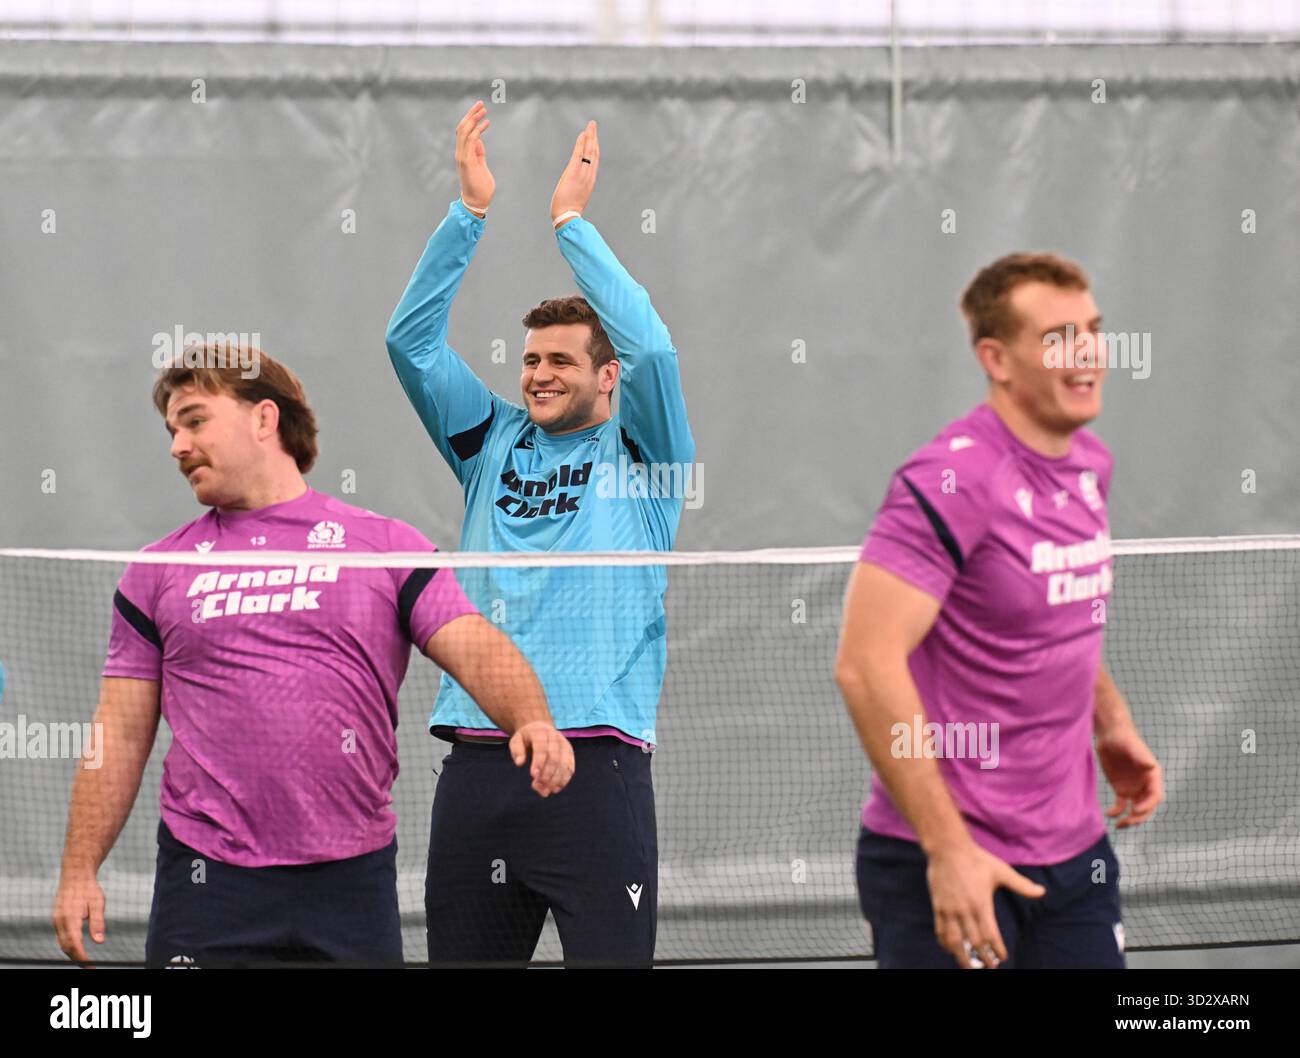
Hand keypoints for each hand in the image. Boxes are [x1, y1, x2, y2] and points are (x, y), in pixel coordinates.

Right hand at [52, 871, 105, 962]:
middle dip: (77, 959)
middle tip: (90, 968)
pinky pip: (61, 937)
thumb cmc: (89, 888)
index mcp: (70, 918)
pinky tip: (78, 949)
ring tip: (86, 962)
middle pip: (66, 947)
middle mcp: (59, 921)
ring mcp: (56, 921)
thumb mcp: (98, 903)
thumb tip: (100, 941)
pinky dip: (69, 945)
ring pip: (62, 943)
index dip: (81, 957)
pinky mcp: (56, 920)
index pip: (74, 944)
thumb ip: (98, 922)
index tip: (90, 966)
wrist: (75, 875)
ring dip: (72, 954)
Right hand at [456, 101, 494, 213]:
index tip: (480, 109)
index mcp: (463, 153)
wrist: (477, 202)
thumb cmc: (480, 186)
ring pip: (464, 131)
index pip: (463, 131)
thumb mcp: (480, 165)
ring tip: (484, 109)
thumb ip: (478, 153)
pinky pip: (470, 141)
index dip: (470, 118)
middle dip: (471, 114)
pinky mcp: (467, 161)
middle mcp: (460, 153)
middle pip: (462, 127)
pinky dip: (478, 130)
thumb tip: (479, 141)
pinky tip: (486, 123)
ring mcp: (462, 156)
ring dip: (474, 118)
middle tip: (481, 103)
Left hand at [509, 721, 574, 796]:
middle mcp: (555, 737)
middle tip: (538, 787)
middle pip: (554, 757)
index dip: (538, 761)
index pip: (541, 747)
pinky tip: (556, 789)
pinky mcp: (569, 752)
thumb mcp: (516, 740)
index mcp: (541, 732)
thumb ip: (517, 750)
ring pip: (564, 763)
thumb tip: (519, 763)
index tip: (533, 776)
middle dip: (547, 774)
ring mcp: (564, 744)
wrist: (540, 727)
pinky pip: (570, 766)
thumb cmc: (526, 738)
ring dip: (556, 779)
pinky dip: (564, 779)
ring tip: (546, 792)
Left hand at [550, 120, 598, 224]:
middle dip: (594, 138)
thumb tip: (574, 189)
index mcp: (589, 181)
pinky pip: (579, 154)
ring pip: (589, 152)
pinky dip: (581, 144)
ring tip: (591, 126)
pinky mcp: (574, 172)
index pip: (594, 161)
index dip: (594, 148)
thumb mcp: (576, 198)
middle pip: (594, 153)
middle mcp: (589, 176)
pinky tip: (582, 134)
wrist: (567, 217)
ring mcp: (582, 174)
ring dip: (590, 137)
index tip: (594, 138)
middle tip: (593, 125)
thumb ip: (577, 190)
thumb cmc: (569, 211)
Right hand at [926, 840, 1044, 968]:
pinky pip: (940, 930)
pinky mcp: (938, 906)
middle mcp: (964, 910)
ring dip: (961, 956)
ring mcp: (949, 909)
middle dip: (982, 958)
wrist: (948, 848)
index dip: (996, 949)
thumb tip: (1042, 891)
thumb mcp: (1001, 870)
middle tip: (989, 966)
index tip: (1002, 957)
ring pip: (954, 941)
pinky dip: (945, 943)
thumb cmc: (976, 859)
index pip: (990, 935)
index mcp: (981, 903)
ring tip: (969, 965)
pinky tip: (950, 949)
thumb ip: (1021, 885)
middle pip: (973, 942)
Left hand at [1098, 725, 1162, 827]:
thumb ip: (1141, 757)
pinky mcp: (1121, 788)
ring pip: (1135, 809)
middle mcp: (1145, 784)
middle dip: (1139, 817)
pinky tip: (1109, 814)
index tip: (1135, 810)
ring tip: (1119, 825)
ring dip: (1130, 819)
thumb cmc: (1123, 738)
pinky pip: (1121, 805)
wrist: (1110, 735)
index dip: (1147, 805)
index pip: (1155, 796)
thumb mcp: (1131, 746)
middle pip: (1147, 806)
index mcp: (1152, 775)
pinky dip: (1117, 812)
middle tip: (1127, 822)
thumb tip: (1150, 766)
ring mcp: (1134, 788)